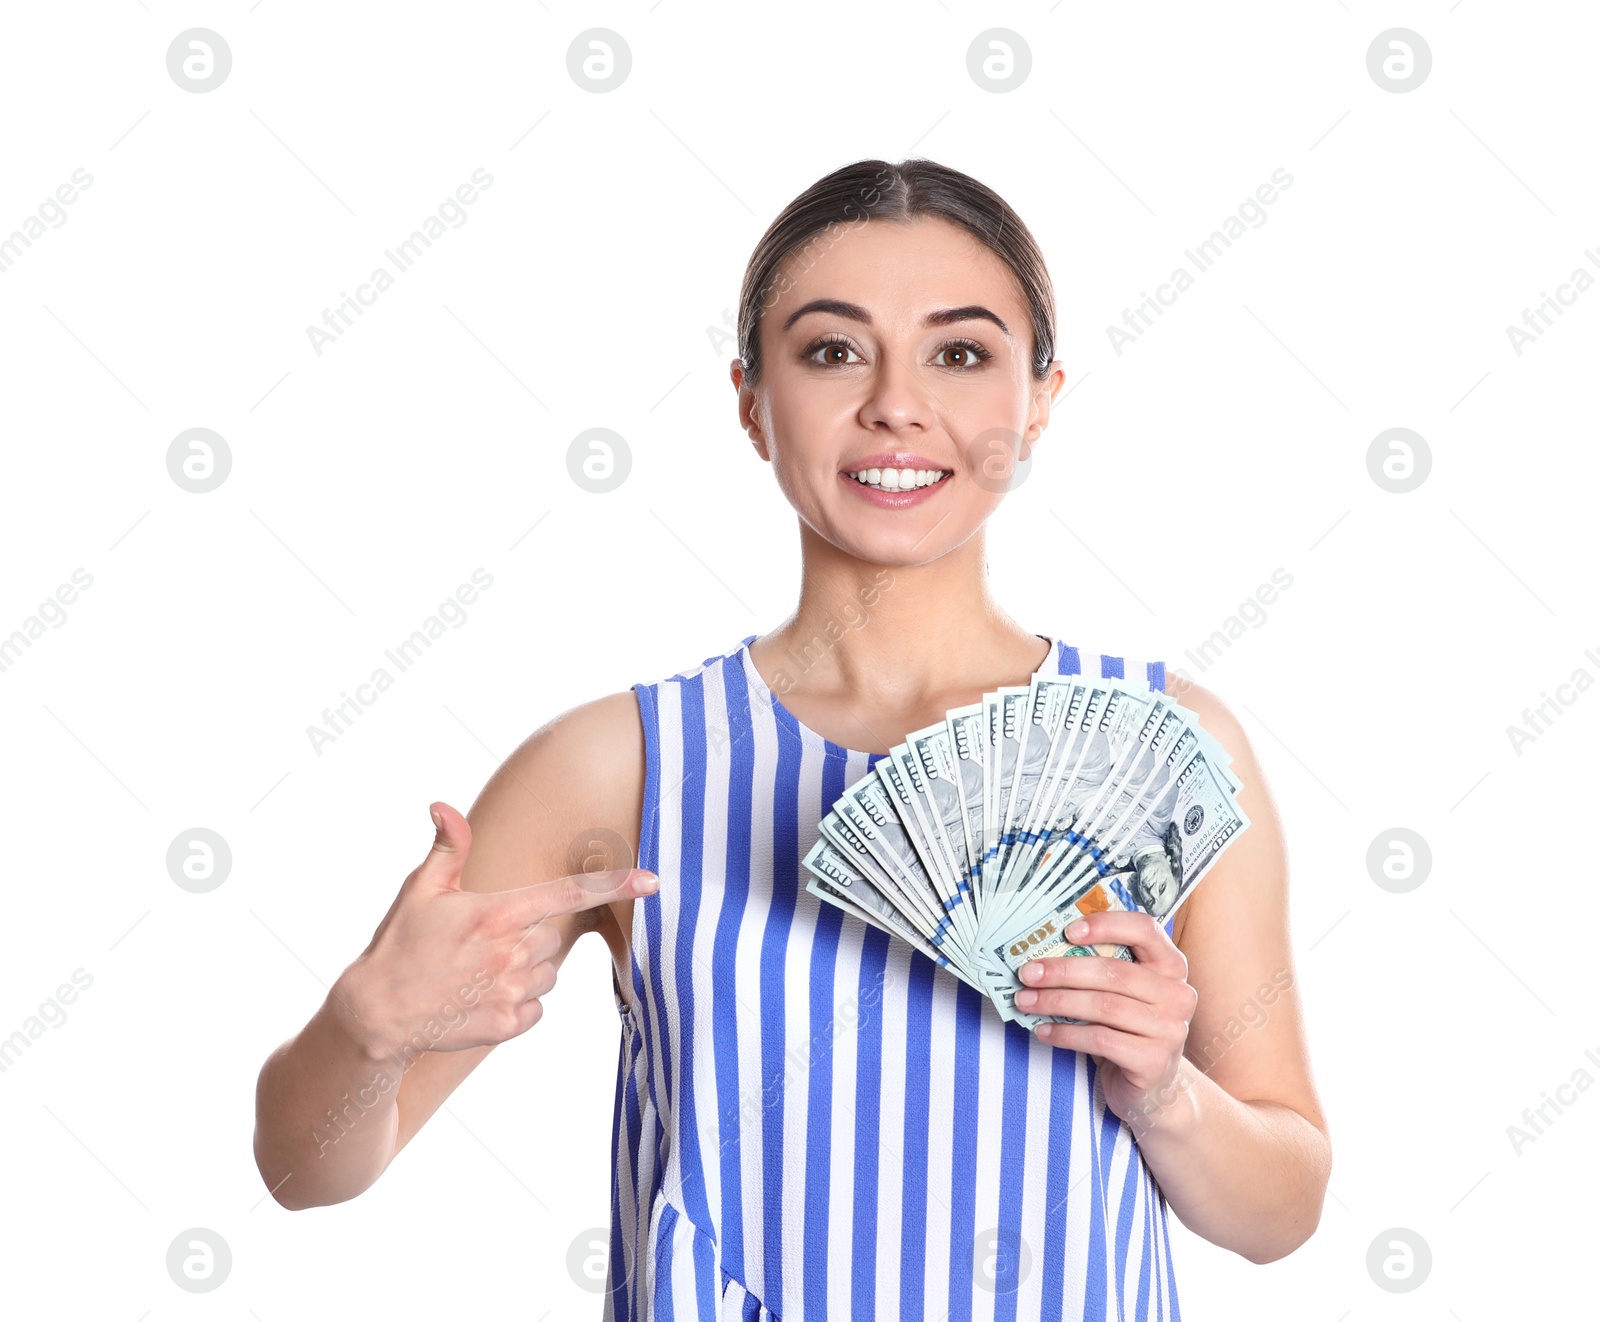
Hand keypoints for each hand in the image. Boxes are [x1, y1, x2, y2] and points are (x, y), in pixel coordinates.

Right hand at [333, 802, 657, 1059]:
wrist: (376, 1014)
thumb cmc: (399, 944)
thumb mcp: (420, 888)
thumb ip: (448, 846)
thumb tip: (444, 805)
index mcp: (497, 913)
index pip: (570, 893)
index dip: (615, 884)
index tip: (652, 880)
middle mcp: (511, 953)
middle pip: (552, 935)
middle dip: (527, 935)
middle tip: (482, 942)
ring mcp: (510, 991)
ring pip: (548, 971)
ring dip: (524, 969)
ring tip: (477, 971)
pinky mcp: (507, 1025)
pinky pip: (537, 1006)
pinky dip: (518, 1002)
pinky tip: (481, 997)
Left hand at [1014, 910, 1197, 1132]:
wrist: (1152, 1087)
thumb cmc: (1128, 1029)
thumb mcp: (1122, 994)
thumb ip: (1101, 968)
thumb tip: (1044, 953)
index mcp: (1171, 966)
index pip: (1145, 930)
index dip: (1106, 925)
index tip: (1067, 931)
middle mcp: (1178, 994)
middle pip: (1113, 972)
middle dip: (1063, 971)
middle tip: (1027, 973)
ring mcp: (1170, 1029)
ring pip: (1103, 1006)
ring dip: (1057, 1002)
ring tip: (1026, 1001)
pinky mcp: (1154, 1060)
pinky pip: (1100, 1039)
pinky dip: (1065, 1034)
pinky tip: (1043, 1031)